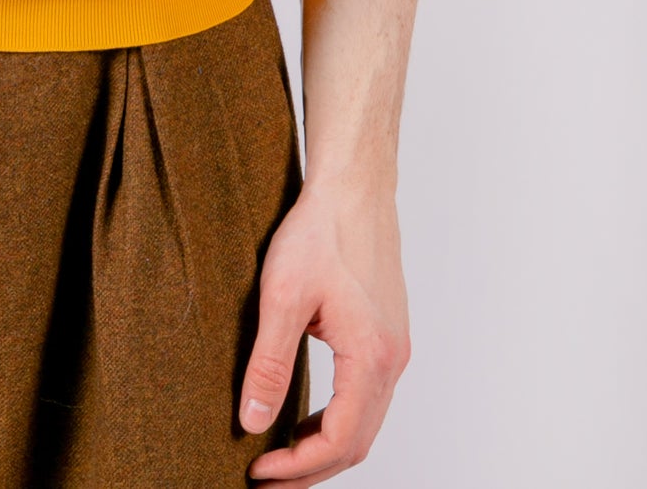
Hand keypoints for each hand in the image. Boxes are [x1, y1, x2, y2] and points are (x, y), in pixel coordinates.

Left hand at [240, 176, 411, 482]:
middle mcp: (393, 360)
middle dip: (311, 470)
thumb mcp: (282, 296)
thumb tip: (252, 421)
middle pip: (357, 443)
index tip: (258, 471)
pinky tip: (305, 419)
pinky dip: (338, 421)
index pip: (339, 440)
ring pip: (365, 423)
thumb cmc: (319, 232)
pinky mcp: (387, 336)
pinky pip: (366, 398)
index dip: (298, 466)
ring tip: (280, 457)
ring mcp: (394, 349)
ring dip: (324, 448)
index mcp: (372, 356)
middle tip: (266, 480)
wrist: (352, 187)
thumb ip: (269, 364)